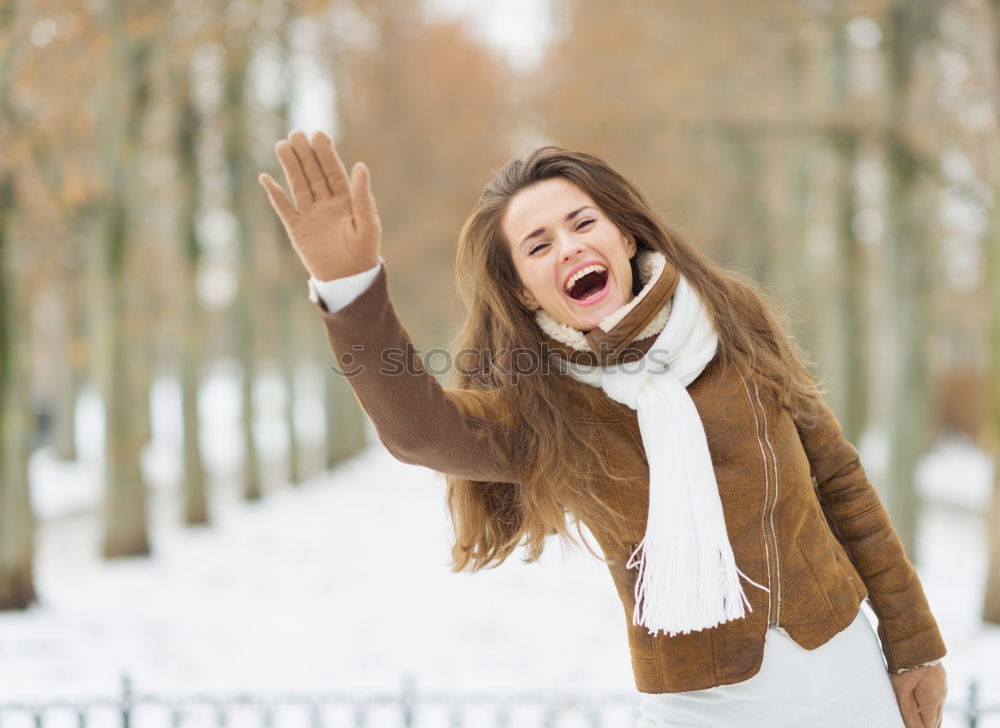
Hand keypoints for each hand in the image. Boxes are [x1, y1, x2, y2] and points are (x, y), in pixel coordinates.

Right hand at [258, 130, 380, 280]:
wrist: (348, 279)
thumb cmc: (364, 251)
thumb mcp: (367, 223)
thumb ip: (362, 195)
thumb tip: (360, 165)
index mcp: (345, 200)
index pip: (333, 171)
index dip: (326, 153)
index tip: (319, 134)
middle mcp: (326, 204)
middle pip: (313, 174)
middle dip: (305, 154)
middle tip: (296, 134)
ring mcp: (310, 215)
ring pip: (298, 185)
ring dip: (290, 166)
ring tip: (282, 145)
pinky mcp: (296, 229)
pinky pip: (283, 208)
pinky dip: (274, 194)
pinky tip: (265, 178)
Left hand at [890, 663, 946, 727]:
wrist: (914, 637)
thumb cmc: (905, 664)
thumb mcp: (901, 690)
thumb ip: (908, 712)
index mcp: (933, 700)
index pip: (929, 725)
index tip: (911, 727)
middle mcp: (941, 694)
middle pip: (935, 718)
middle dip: (926, 725)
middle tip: (914, 725)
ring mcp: (941, 684)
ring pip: (936, 707)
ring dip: (928, 714)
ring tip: (919, 719)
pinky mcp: (938, 676)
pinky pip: (936, 695)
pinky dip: (929, 703)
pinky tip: (921, 702)